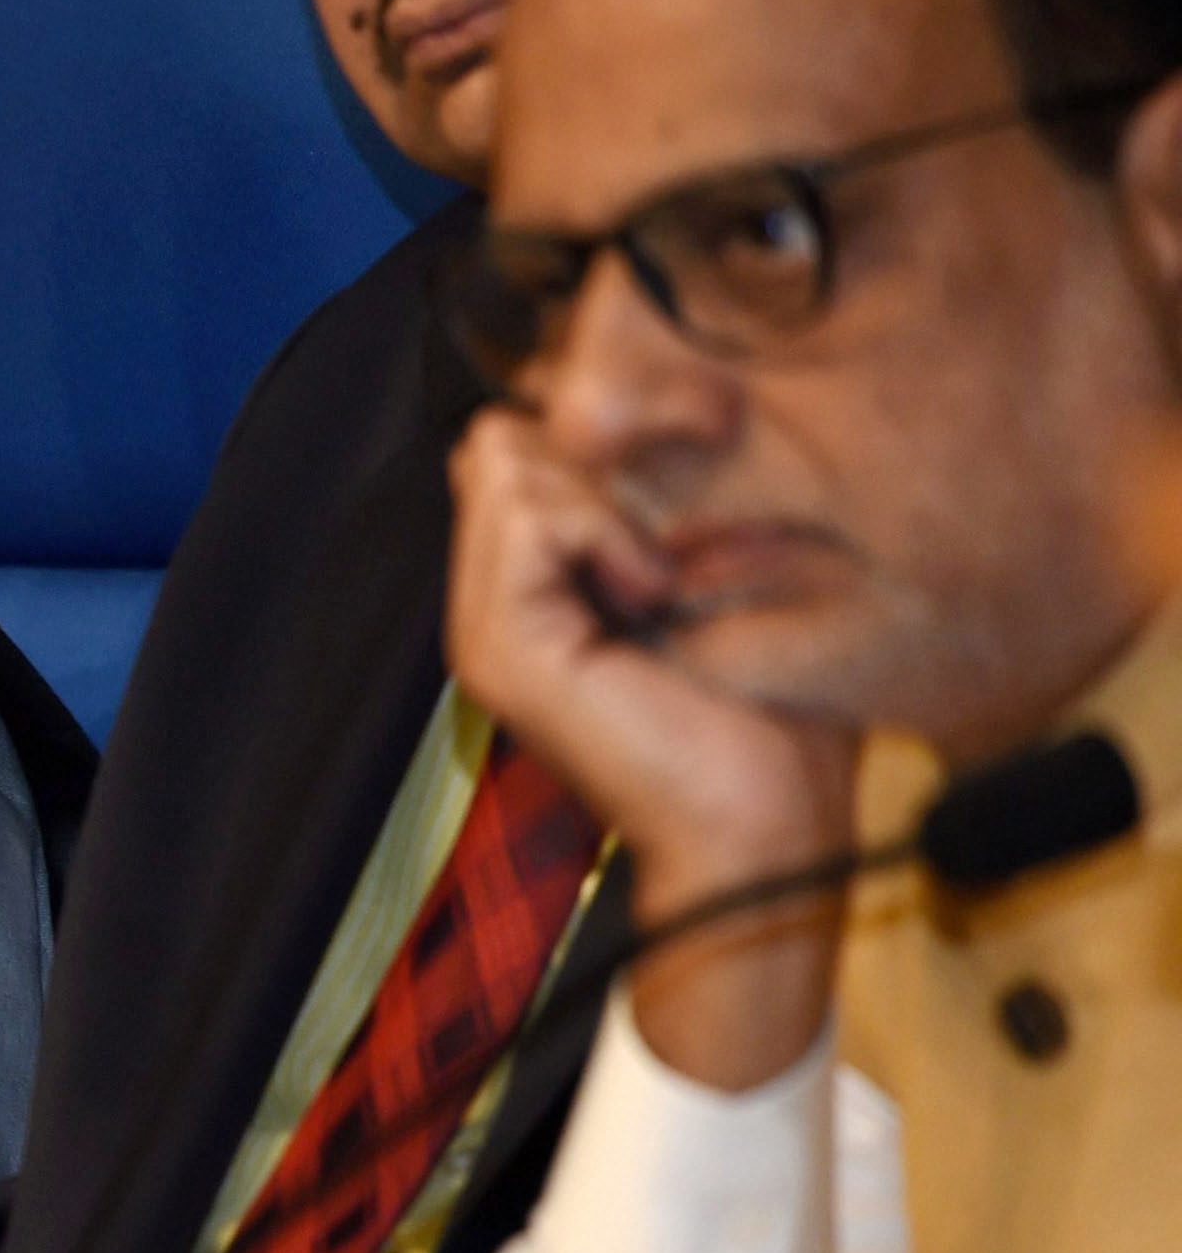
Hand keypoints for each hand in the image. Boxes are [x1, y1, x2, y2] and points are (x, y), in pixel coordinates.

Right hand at [444, 407, 858, 1088]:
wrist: (761, 826)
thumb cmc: (768, 711)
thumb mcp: (711, 573)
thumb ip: (657, 506)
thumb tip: (627, 427)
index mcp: (531, 588)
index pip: (512, 447)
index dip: (590, 440)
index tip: (673, 505)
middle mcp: (489, 603)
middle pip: (499, 443)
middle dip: (592, 460)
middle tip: (664, 550)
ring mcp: (483, 626)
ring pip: (504, 462)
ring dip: (602, 500)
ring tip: (658, 582)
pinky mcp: (501, 643)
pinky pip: (528, 516)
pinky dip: (599, 531)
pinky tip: (650, 592)